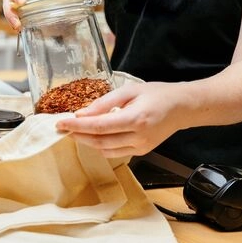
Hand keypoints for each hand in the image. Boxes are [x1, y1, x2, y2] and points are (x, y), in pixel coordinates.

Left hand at [55, 82, 190, 157]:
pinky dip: (100, 145)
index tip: (60, 123)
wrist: (182, 108)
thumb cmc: (157, 94)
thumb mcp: (130, 90)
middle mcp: (138, 137)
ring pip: (105, 150)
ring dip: (87, 142)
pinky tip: (93, 136)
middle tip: (62, 128)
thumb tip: (82, 113)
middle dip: (78, 136)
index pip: (99, 126)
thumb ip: (105, 102)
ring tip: (74, 132)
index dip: (77, 126)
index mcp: (136, 119)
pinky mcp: (141, 152)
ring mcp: (140, 148)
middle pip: (99, 141)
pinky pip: (115, 152)